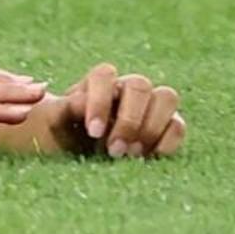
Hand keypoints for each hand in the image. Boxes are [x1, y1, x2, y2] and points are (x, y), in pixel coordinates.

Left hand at [47, 63, 185, 159]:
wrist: (82, 154)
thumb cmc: (66, 134)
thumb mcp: (56, 123)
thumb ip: (63, 109)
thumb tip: (73, 99)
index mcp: (99, 82)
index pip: (104, 75)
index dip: (100, 102)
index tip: (92, 132)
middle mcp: (129, 88)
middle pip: (140, 84)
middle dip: (128, 120)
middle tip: (114, 150)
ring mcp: (153, 104)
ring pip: (167, 97)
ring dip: (150, 128)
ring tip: (131, 155)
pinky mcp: (170, 125)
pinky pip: (178, 125)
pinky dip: (167, 142)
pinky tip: (149, 158)